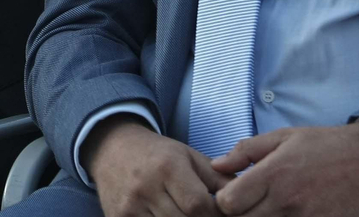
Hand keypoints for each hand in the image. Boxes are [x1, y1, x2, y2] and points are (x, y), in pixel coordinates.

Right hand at [85, 116, 227, 216]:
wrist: (111, 148)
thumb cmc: (157, 154)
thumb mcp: (189, 156)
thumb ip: (218, 178)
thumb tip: (247, 197)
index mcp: (167, 167)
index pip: (198, 205)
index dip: (214, 215)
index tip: (220, 214)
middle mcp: (145, 187)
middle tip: (206, 216)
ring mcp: (129, 206)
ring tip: (188, 215)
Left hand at [213, 123, 358, 216]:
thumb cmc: (324, 146)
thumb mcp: (283, 137)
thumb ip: (245, 151)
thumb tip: (215, 164)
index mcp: (273, 174)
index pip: (228, 203)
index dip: (223, 202)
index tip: (230, 196)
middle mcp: (287, 201)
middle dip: (239, 216)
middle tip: (247, 206)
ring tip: (269, 209)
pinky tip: (287, 216)